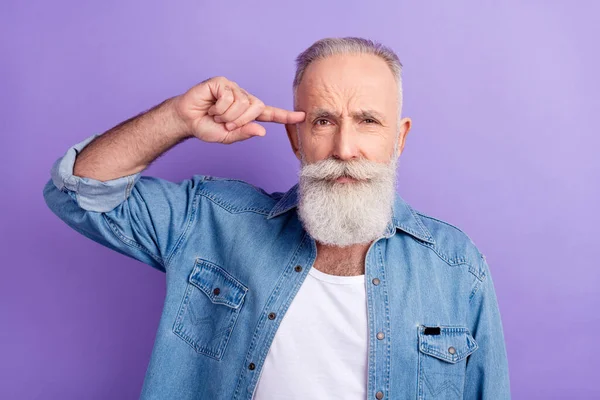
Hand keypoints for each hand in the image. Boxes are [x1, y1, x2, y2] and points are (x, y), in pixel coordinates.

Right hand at [173, 76, 304, 143]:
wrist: (186, 120)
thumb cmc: (206, 127)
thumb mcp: (226, 136)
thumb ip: (243, 133)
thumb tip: (262, 131)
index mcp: (247, 113)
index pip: (270, 114)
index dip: (285, 116)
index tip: (302, 116)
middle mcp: (244, 99)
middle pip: (256, 108)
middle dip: (240, 120)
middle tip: (225, 123)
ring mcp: (234, 89)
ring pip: (242, 103)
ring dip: (227, 115)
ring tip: (215, 114)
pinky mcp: (222, 82)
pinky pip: (229, 96)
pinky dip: (219, 106)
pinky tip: (211, 105)